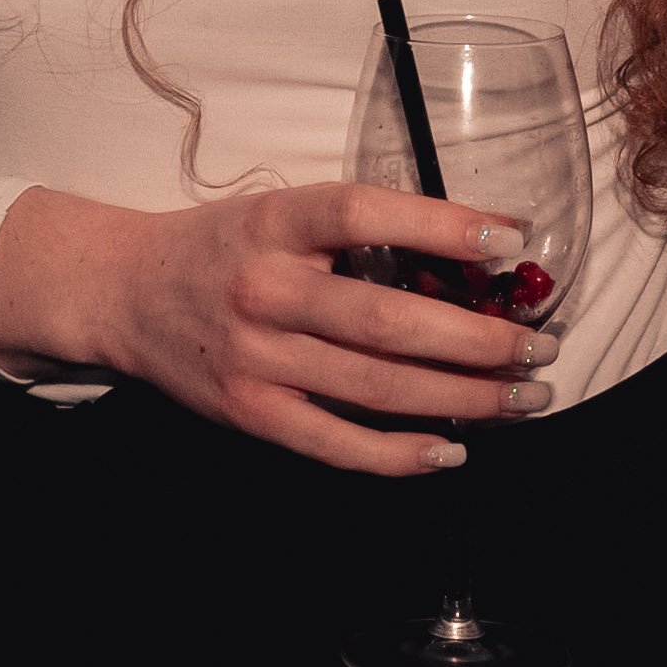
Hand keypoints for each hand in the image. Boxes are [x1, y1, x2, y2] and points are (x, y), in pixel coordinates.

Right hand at [0, 180, 554, 475]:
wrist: (123, 293)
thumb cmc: (222, 247)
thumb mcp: (281, 212)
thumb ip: (359, 228)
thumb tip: (477, 248)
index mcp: (276, 222)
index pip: (366, 213)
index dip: (445, 225)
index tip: (515, 240)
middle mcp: (265, 289)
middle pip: (389, 320)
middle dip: (481, 340)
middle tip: (543, 347)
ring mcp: (256, 359)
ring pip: (378, 387)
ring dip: (464, 398)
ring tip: (524, 397)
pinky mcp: (250, 414)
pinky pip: (339, 444)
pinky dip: (402, 454)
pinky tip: (453, 449)